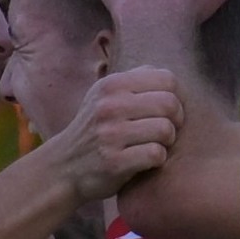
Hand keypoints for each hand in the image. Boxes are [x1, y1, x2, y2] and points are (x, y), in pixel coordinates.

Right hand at [40, 67, 183, 204]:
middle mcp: (110, 106)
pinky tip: (148, 162)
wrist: (63, 167)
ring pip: (165, 130)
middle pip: (169, 104)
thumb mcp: (102, 97)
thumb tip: (158, 71)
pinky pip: (155, 154)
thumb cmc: (93, 131)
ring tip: (156, 146)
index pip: (166, 79)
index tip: (168, 113)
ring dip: (167, 142)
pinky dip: (158, 160)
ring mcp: (111, 134)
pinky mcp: (114, 162)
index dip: (176, 96)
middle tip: (167, 133)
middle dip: (176, 121)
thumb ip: (131, 82)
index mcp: (112, 85)